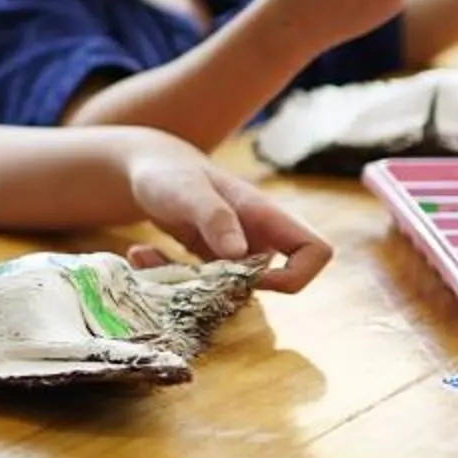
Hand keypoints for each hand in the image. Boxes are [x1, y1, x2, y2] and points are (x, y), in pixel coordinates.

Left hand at [120, 138, 334, 292]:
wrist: (147, 167)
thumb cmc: (171, 172)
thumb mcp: (187, 191)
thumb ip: (214, 217)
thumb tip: (240, 254)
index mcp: (266, 217)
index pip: (316, 251)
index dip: (296, 274)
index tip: (252, 277)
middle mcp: (258, 238)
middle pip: (273, 283)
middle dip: (226, 288)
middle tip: (186, 272)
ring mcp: (237, 253)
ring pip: (232, 290)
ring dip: (190, 285)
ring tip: (146, 256)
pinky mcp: (213, 263)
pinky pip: (204, 286)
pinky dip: (171, 278)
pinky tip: (140, 253)